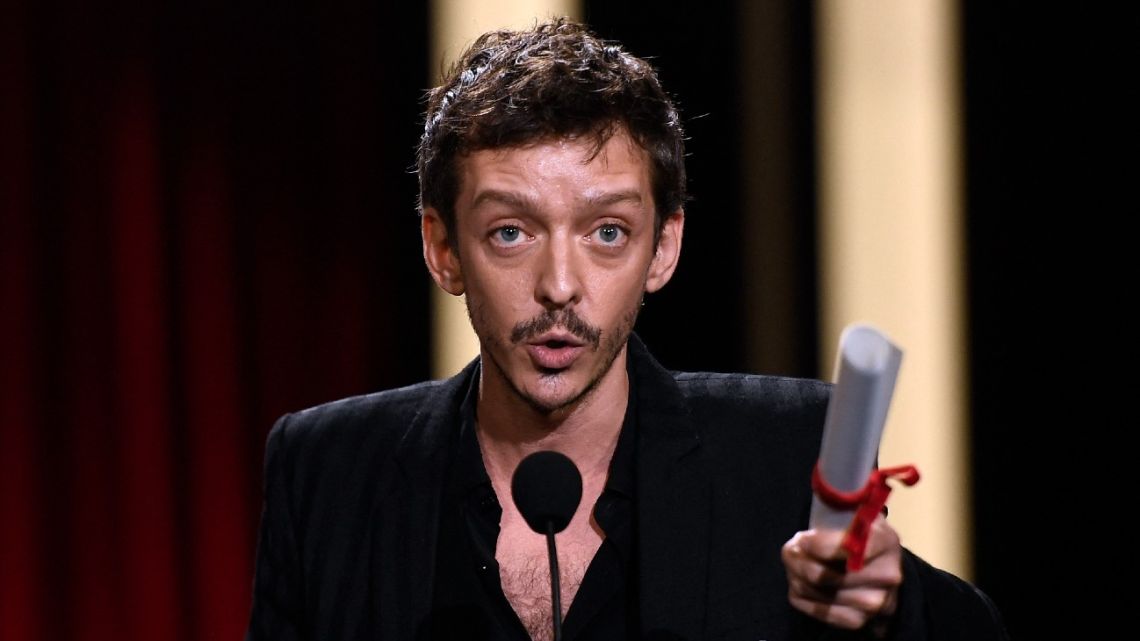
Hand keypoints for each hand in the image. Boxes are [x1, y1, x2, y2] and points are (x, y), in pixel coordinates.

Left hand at [781, 515, 902, 635]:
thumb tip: (825, 490)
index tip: (802, 538)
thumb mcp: (861, 515)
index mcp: (887, 542)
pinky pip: (810, 607)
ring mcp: (873, 603)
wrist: (883, 576)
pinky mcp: (856, 621)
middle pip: (821, 574)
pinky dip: (798, 593)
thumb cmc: (864, 539)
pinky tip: (799, 581)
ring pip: (811, 589)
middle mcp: (886, 576)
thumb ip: (845, 504)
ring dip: (794, 573)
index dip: (815, 544)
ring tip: (796, 562)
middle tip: (791, 548)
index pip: (845, 547)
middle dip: (796, 558)